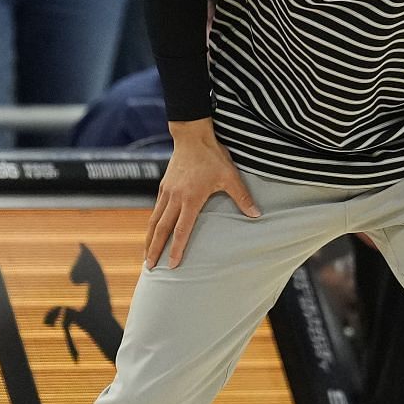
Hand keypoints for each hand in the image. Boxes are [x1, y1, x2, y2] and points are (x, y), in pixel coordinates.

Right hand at [143, 121, 260, 268]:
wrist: (192, 136)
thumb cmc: (213, 156)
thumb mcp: (231, 177)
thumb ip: (243, 197)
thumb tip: (257, 215)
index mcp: (190, 199)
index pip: (181, 230)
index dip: (176, 249)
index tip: (172, 265)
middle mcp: (174, 198)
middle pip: (161, 230)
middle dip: (154, 250)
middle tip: (150, 268)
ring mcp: (166, 192)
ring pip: (154, 220)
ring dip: (149, 239)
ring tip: (146, 255)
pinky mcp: (164, 186)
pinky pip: (156, 210)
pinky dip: (152, 224)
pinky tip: (153, 231)